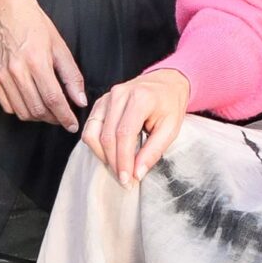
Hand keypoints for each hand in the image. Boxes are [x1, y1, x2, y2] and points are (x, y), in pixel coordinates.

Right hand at [0, 0, 86, 128]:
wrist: (6, 10)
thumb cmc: (36, 25)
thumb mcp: (60, 46)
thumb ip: (71, 76)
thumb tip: (80, 101)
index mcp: (37, 61)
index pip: (53, 99)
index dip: (65, 116)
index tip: (73, 126)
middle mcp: (17, 70)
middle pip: (37, 109)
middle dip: (53, 119)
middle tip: (63, 117)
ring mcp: (2, 76)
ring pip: (22, 111)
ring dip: (38, 117)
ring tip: (49, 111)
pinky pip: (7, 106)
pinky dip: (21, 110)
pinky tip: (31, 103)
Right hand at [83, 69, 190, 187]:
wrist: (166, 82)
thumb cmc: (170, 104)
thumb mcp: (171, 128)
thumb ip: (154, 151)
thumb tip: (137, 173)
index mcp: (140, 98)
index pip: (124, 134)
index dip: (123, 160)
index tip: (127, 180)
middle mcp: (119, 94)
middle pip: (107, 136)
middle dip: (113, 163)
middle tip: (124, 181)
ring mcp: (107, 97)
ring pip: (92, 133)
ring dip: (102, 155)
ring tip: (117, 168)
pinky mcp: (100, 102)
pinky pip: (90, 127)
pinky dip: (97, 145)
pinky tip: (110, 154)